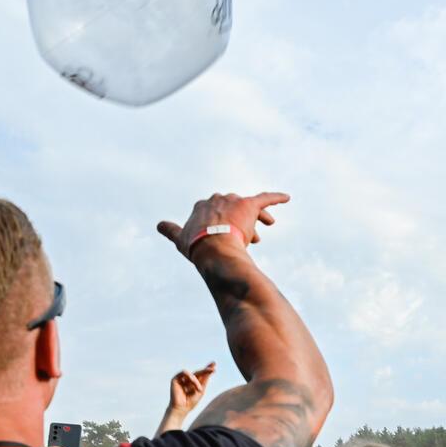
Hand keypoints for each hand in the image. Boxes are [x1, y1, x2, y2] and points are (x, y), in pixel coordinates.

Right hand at [156, 191, 289, 264]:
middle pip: (232, 209)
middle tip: (246, 241)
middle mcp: (218, 198)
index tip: (224, 237)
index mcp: (202, 205)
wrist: (213, 249)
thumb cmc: (197, 246)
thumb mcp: (181, 238)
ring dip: (255, 219)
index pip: (214, 211)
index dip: (220, 225)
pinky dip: (276, 197)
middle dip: (238, 223)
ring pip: (248, 208)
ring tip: (260, 234)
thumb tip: (158, 224)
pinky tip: (287, 198)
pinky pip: (266, 198)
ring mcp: (234, 201)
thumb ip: (171, 230)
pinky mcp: (250, 204)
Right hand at [168, 363, 215, 415]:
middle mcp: (188, 380)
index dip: (207, 369)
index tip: (214, 364)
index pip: (201, 374)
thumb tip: (211, 370)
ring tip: (199, 388)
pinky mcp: (175, 379)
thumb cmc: (191, 402)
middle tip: (212, 369)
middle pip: (198, 372)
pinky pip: (184, 372)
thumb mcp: (201, 390)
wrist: (182, 408)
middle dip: (205, 370)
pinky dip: (190, 377)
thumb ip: (205, 380)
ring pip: (193, 374)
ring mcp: (181, 379)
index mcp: (194, 383)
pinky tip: (194, 382)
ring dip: (197, 380)